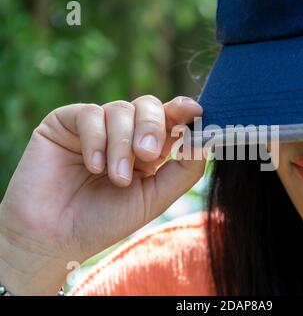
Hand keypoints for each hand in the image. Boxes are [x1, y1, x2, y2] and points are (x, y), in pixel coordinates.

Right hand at [0, 95, 204, 294]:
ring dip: (122, 144)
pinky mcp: (65, 122)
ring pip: (121, 109)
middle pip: (149, 106)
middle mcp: (124, 133)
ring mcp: (95, 126)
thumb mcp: (154, 198)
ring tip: (116, 177)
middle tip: (148, 155)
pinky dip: (96, 140)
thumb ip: (184, 170)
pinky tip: (92, 166)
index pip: (169, 119)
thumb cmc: (105, 220)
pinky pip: (89, 114)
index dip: (183, 111)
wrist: (55, 238)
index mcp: (147, 149)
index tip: (196, 110)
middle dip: (153, 127)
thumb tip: (207, 139)